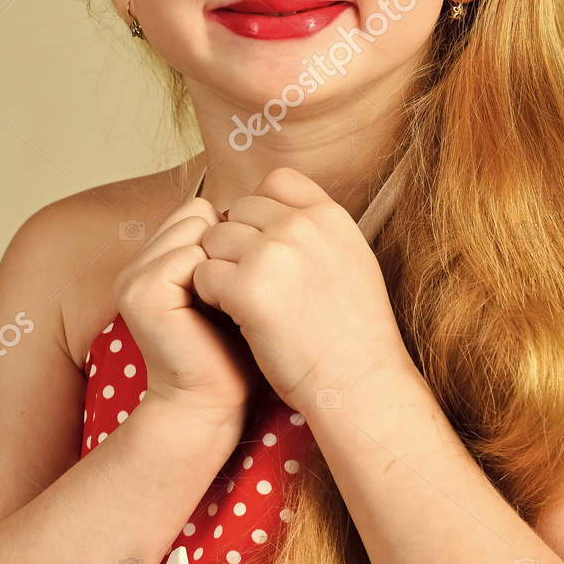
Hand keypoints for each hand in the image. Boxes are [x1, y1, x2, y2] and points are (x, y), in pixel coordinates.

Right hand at [112, 194, 263, 439]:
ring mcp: (134, 276)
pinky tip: (221, 311)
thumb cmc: (232, 353)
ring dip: (225, 261)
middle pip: (198, 212)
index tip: (248, 278)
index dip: (234, 238)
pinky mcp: (141, 292)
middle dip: (229, 246)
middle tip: (240, 293)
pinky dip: (217, 278)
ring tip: (228, 304)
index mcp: (154, 260)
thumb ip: (229, 250)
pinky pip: (191, 255)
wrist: (211, 405)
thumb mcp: (230, 290)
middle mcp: (137, 264)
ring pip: (197, 228)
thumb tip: (265, 204)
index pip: (199, 211)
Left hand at [191, 166, 411, 415]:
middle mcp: (301, 225)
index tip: (264, 244)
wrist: (360, 383)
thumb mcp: (351, 260)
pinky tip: (235, 316)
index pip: (276, 181)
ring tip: (242, 300)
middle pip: (239, 210)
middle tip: (250, 281)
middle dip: (236, 242)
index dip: (260, 210)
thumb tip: (277, 214)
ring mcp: (273, 253)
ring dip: (220, 267)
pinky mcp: (247, 288)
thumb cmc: (354, 333)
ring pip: (214, 239)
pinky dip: (211, 295)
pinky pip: (204, 273)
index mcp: (329, 215)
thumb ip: (316, 230)